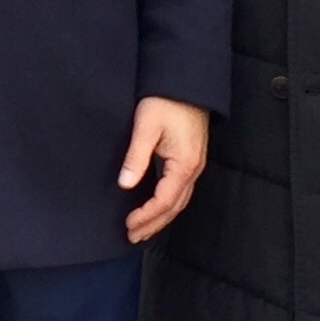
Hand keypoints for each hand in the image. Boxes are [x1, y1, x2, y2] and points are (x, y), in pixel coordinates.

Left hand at [119, 96, 208, 241]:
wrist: (186, 83)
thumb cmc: (166, 101)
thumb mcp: (146, 126)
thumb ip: (136, 157)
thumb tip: (125, 184)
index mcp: (184, 164)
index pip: (165, 201)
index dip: (147, 216)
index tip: (129, 225)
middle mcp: (193, 169)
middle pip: (174, 207)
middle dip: (153, 224)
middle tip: (133, 236)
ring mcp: (194, 165)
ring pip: (179, 201)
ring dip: (161, 217)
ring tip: (142, 229)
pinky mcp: (190, 159)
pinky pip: (180, 190)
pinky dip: (167, 204)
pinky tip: (156, 208)